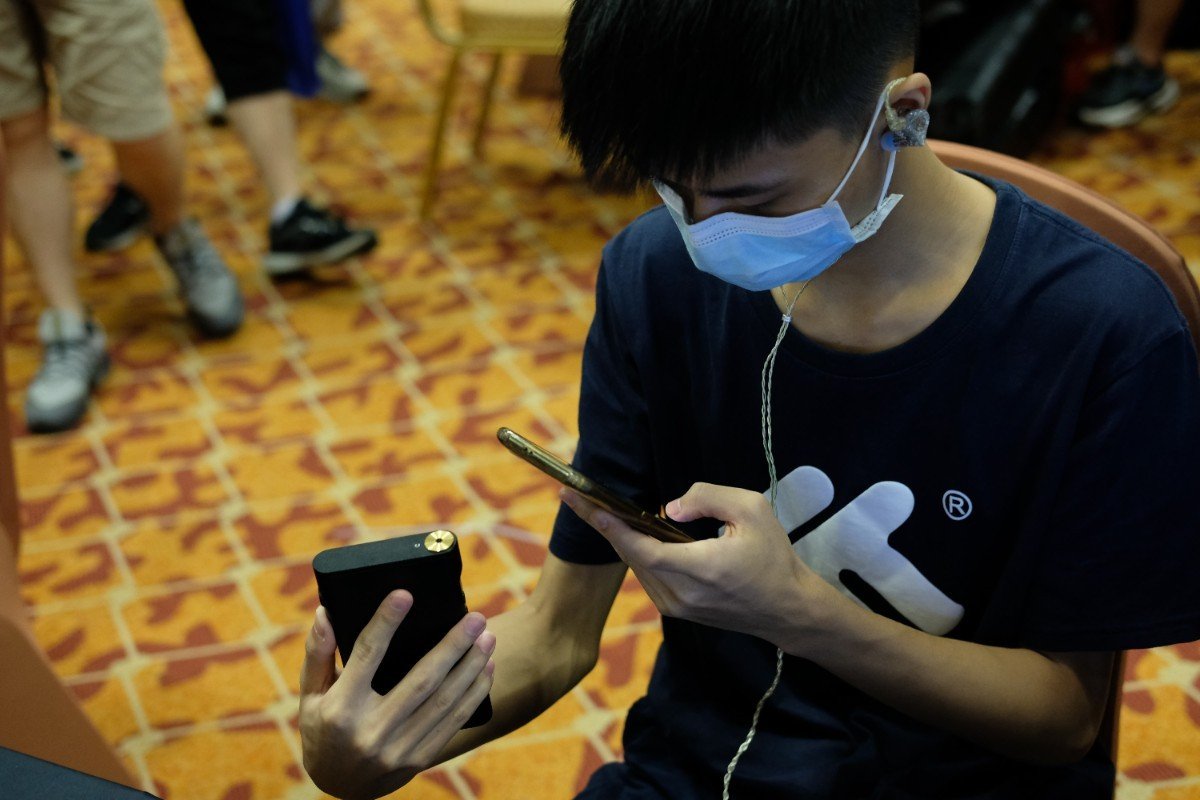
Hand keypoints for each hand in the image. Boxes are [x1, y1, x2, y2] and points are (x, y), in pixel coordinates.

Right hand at [299, 592, 495, 799]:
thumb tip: (325, 612)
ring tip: (488, 637)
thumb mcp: (311, 695)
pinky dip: (473, 694)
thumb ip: (318, 654)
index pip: (367, 655)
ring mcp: (397, 749)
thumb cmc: (323, 729)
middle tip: (475, 617)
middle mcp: (370, 731)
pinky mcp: (418, 760)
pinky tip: (486, 669)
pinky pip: (452, 723)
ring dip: (471, 667)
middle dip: (453, 646)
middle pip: (421, 680)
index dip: (386, 623)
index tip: (405, 595)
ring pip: (444, 702)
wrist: (338, 789)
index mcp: (341, 708)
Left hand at [560, 483, 831, 646]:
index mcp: (698, 570)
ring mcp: (678, 609)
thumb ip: (707, 498)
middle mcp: (681, 595)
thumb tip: (668, 507)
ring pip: (638, 568)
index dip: (609, 525)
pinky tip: (633, 533)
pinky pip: (650, 578)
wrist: (788, 610)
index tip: (583, 503)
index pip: (641, 548)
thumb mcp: (751, 509)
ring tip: (599, 510)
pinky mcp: (679, 613)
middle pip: (632, 556)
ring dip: (620, 539)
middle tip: (576, 497)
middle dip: (603, 525)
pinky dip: (638, 554)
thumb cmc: (774, 557)